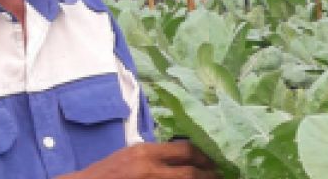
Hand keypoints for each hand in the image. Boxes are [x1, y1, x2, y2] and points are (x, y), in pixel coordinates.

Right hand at [62, 141, 220, 178]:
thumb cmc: (107, 172)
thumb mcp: (131, 154)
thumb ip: (155, 155)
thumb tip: (181, 157)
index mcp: (146, 152)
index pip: (185, 151)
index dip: (203, 157)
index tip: (213, 162)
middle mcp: (149, 168)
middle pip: (189, 173)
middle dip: (208, 176)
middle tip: (220, 176)